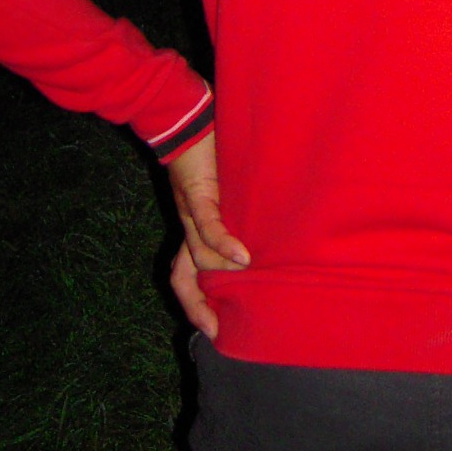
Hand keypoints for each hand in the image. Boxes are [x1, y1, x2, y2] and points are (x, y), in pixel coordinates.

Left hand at [167, 129, 248, 337]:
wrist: (184, 120)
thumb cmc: (211, 153)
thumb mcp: (226, 191)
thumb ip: (238, 214)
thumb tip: (267, 239)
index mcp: (192, 229)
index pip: (184, 275)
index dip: (195, 304)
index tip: (213, 329)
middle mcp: (187, 227)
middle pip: (184, 276)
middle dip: (198, 306)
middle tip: (218, 329)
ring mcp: (190, 213)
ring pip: (199, 256)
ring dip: (222, 274)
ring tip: (248, 286)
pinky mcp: (198, 195)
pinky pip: (209, 227)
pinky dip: (225, 244)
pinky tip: (243, 258)